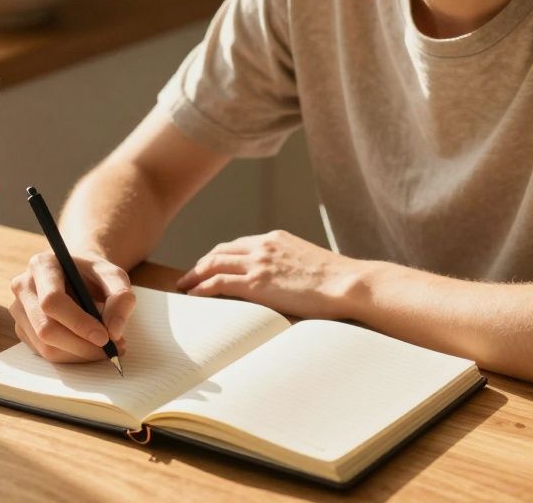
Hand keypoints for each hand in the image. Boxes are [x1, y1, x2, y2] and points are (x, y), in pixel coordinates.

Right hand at [8, 250, 135, 362]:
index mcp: (42, 265)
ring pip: (45, 346)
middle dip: (81, 345)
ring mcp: (19, 310)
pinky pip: (45, 353)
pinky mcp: (22, 329)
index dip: (78, 323)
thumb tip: (114, 331)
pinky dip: (72, 356)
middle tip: (111, 349)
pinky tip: (88, 346)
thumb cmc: (94, 274)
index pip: (52, 300)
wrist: (78, 274)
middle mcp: (23, 286)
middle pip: (45, 328)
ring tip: (105, 348)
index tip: (105, 337)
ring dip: (79, 354)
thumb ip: (121, 296)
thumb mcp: (114, 275)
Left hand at [175, 230, 361, 318]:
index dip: (221, 254)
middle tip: (190, 274)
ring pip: (214, 263)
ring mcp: (258, 263)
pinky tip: (193, 293)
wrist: (347, 283)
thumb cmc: (336, 280)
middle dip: (203, 262)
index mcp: (276, 239)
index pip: (239, 244)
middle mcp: (263, 246)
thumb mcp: (308, 262)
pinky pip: (219, 282)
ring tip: (184, 285)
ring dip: (195, 274)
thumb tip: (287, 280)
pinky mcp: (256, 283)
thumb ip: (290, 265)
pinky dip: (202, 286)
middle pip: (221, 250)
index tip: (211, 264)